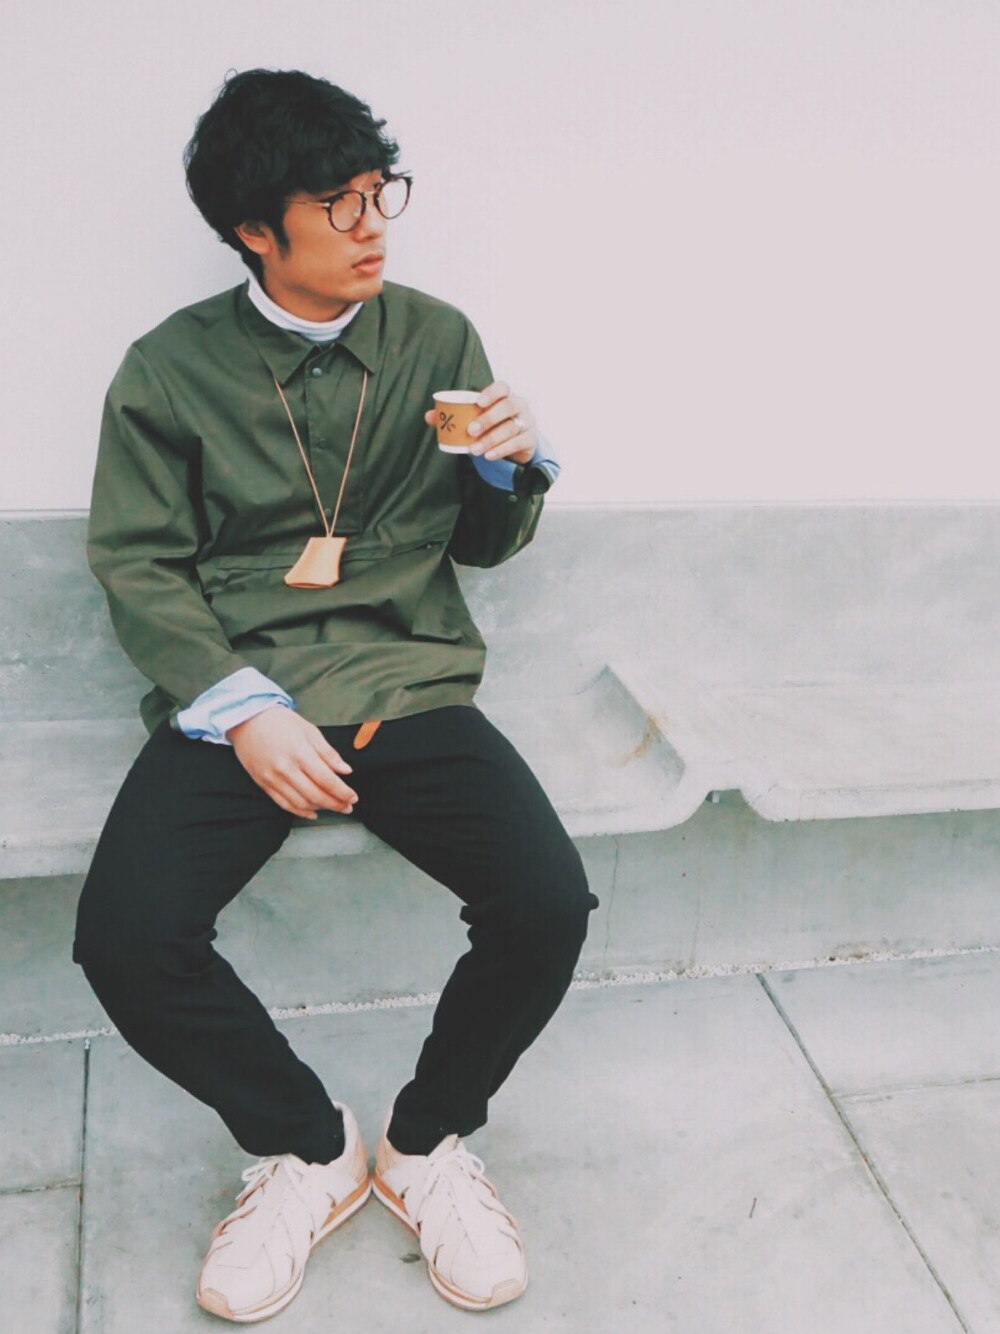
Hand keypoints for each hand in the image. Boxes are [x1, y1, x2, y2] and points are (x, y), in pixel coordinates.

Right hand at [227, 705, 357, 819]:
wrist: (247, 720)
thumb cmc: (281, 721)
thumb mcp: (309, 731)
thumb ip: (328, 753)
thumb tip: (346, 771)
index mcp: (300, 753)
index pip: (327, 780)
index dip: (343, 792)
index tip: (354, 798)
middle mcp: (285, 769)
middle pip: (315, 795)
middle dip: (336, 804)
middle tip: (348, 807)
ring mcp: (272, 778)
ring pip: (300, 803)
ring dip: (320, 809)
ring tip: (334, 808)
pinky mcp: (263, 784)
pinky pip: (284, 804)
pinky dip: (300, 811)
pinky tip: (313, 812)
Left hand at [423, 381, 536, 464]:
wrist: (514, 443)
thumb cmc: (492, 425)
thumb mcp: (476, 418)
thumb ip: (454, 416)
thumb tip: (429, 416)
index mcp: (505, 395)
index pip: (502, 387)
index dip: (491, 393)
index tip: (478, 402)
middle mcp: (519, 405)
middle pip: (508, 407)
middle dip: (488, 419)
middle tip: (470, 431)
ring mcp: (527, 421)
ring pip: (511, 428)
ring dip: (491, 439)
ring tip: (474, 450)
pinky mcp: (530, 439)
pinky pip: (517, 443)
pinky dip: (502, 450)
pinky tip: (489, 456)